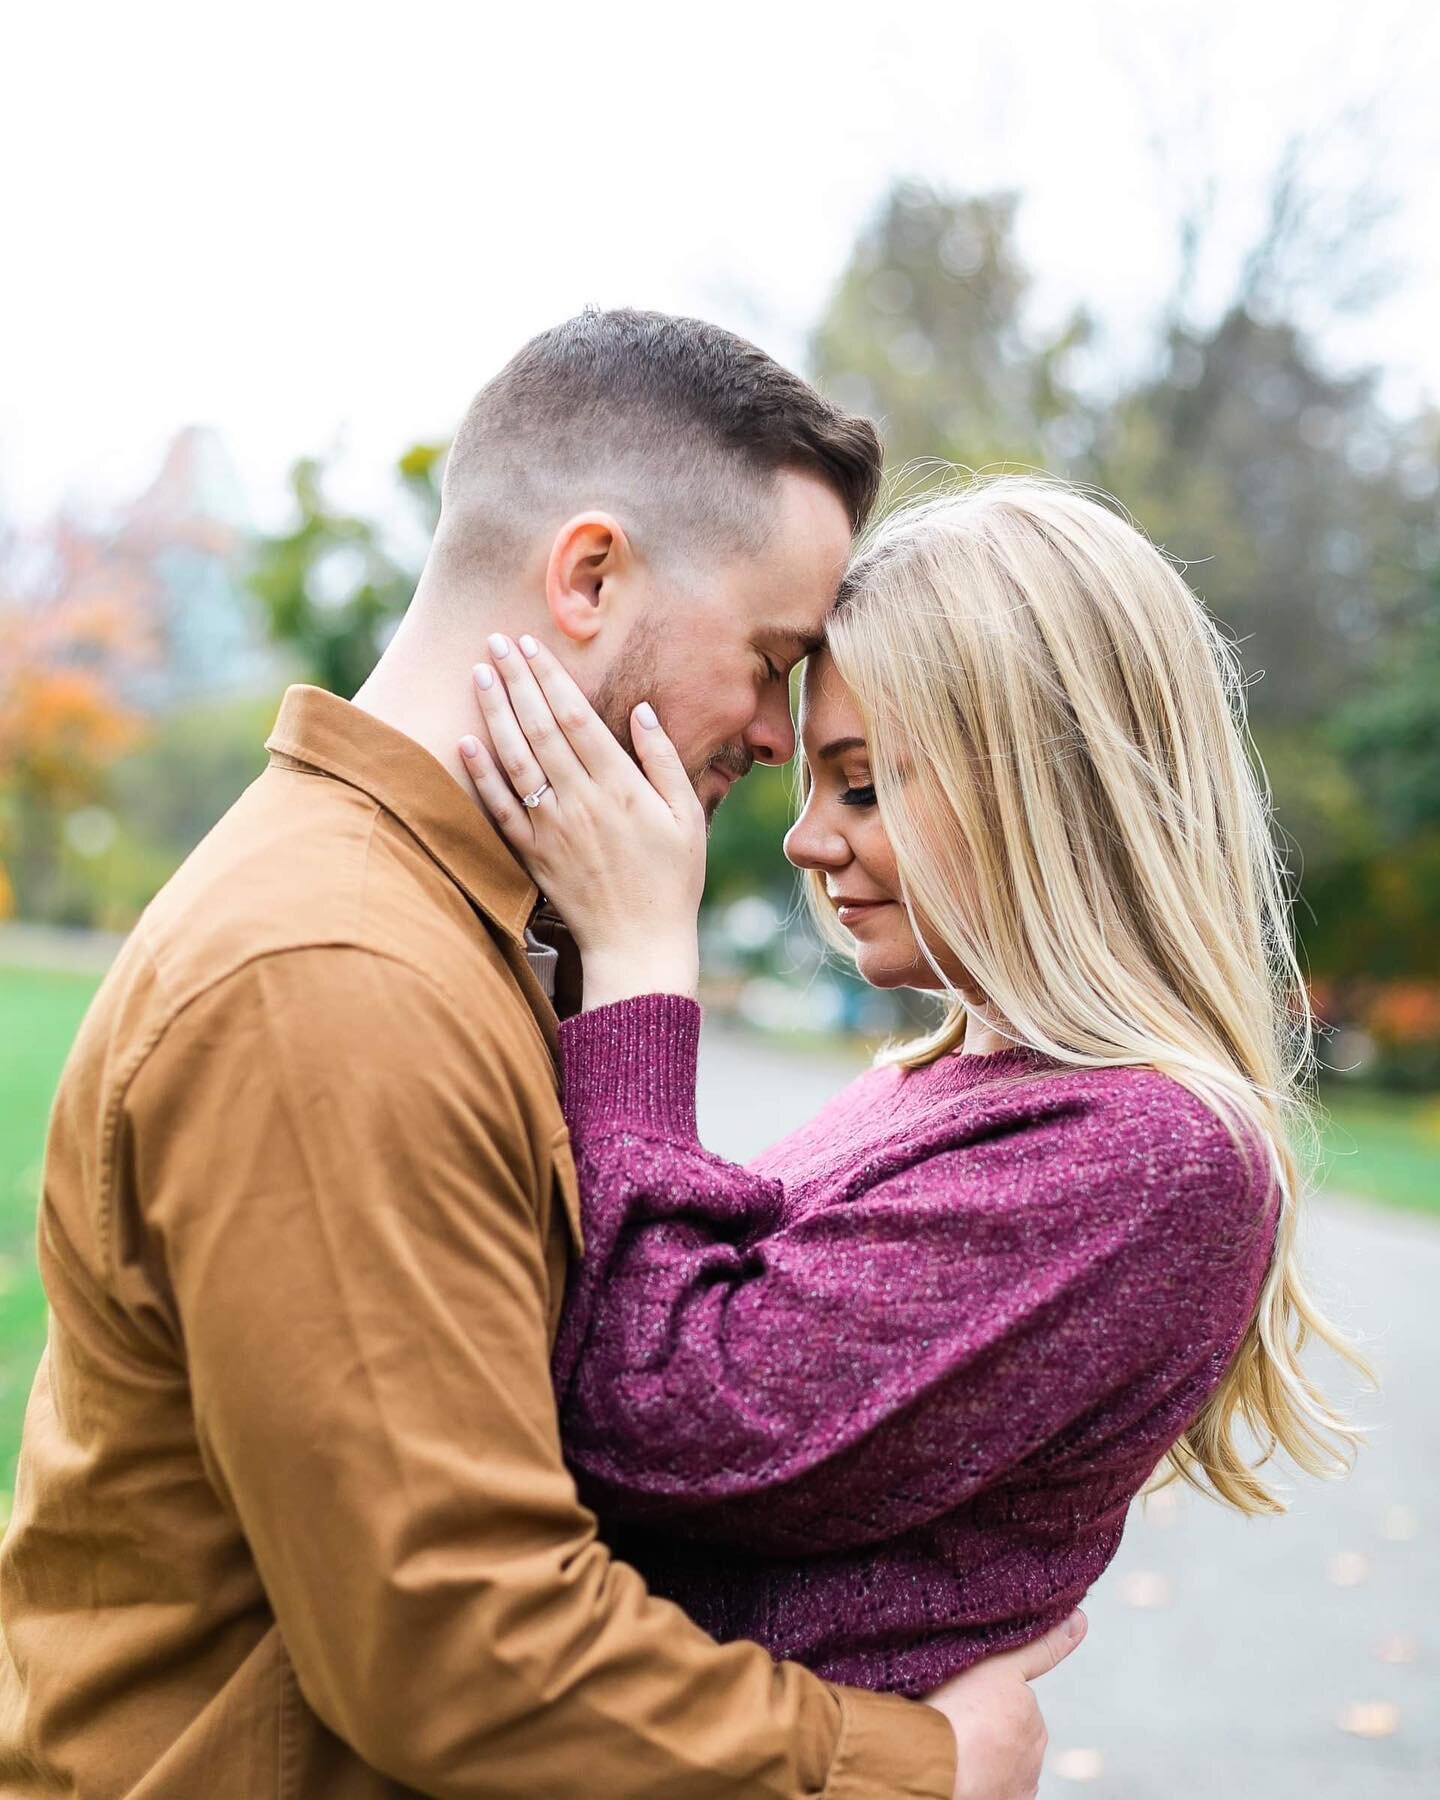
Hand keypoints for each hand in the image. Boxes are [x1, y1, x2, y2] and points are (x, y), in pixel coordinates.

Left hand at [458, 634, 706, 1010]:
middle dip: (516, 679)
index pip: (577, 718)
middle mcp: (581, 802)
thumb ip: (663, 761)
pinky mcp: (532, 855)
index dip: (551, 678)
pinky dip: (480, 773)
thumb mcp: (686, 817)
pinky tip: (465, 741)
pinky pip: (499, 808)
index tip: (533, 644)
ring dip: (493, 712)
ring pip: (514, 759)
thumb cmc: (672, 881)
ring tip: (478, 674)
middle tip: (495, 640)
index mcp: (621, 788)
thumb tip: (641, 712)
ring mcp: (551, 828)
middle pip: (539, 728)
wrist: (639, 945)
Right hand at [924, 1610, 1085, 1799]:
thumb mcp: (999, 1664)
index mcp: (1030, 1712)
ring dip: (986, 1754)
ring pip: (1005, 1760)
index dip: (986, 1698)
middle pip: (1010, 1730)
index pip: (1013, 1699)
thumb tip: (1081, 1619)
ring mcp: (1021, 1780)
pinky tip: (966, 1768)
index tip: (968, 1703)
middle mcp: (1033, 1749)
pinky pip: (999, 1788)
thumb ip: (1041, 1646)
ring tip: (956, 1745)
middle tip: (958, 1720)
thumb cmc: (957, 1710)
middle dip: (990, 1726)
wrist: (933, 1762)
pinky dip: (985, 1781)